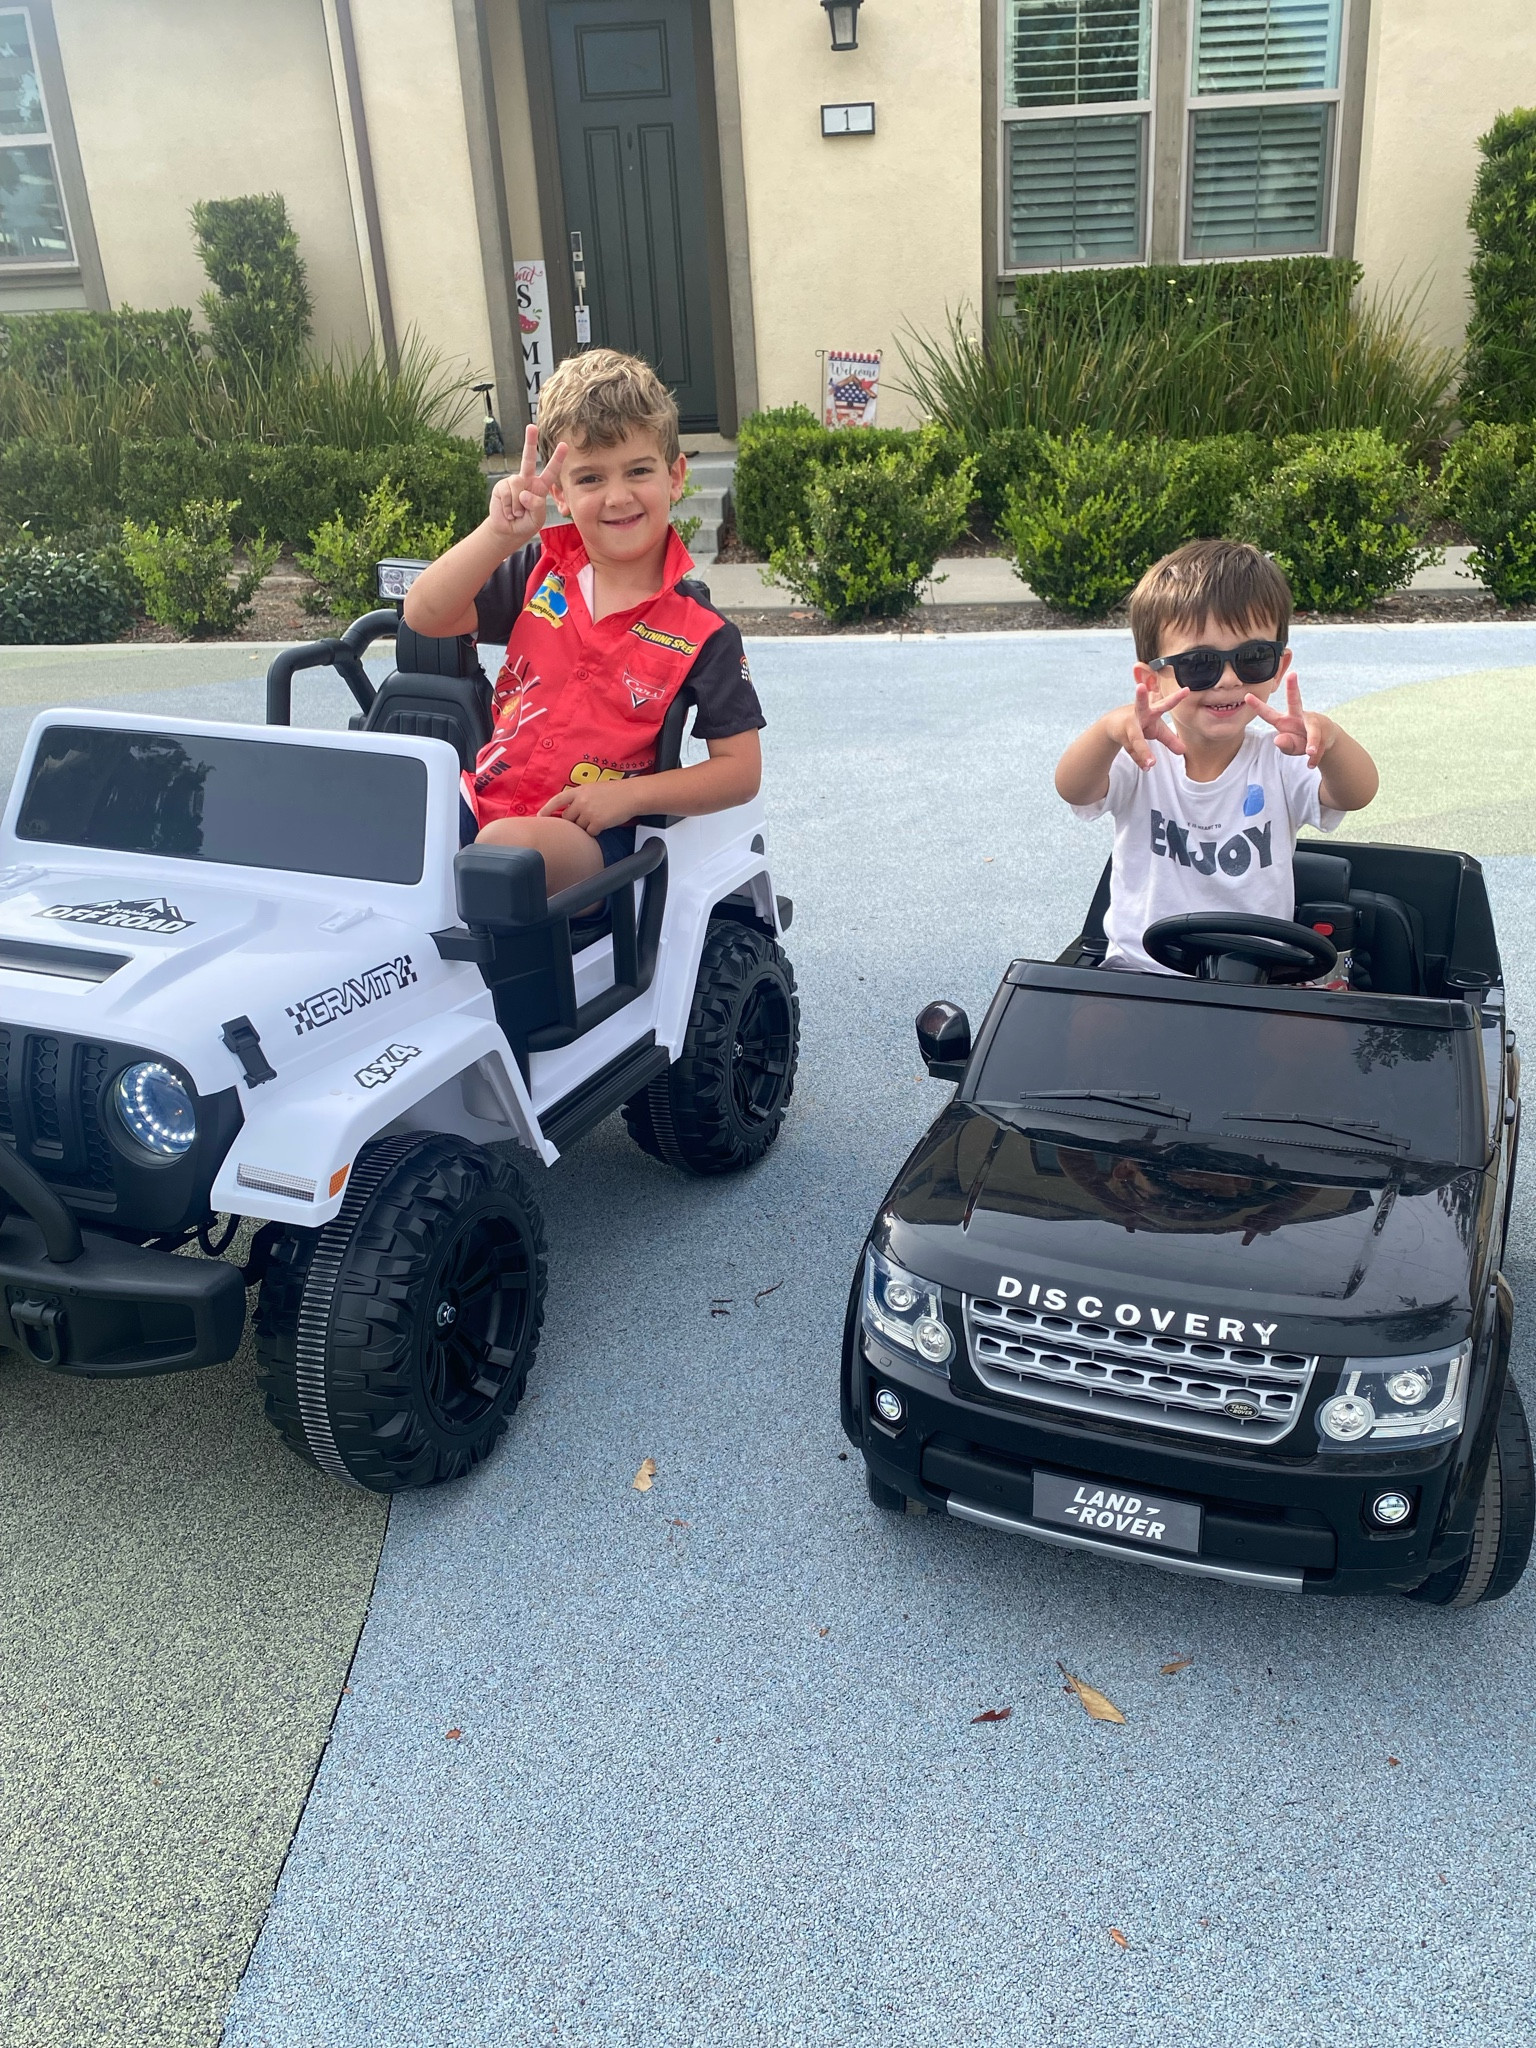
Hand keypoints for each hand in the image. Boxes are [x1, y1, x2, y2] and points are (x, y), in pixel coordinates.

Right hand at [487, 425, 567, 549]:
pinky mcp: (502, 486)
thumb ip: (536, 506)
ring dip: (518, 506)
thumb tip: (524, 493)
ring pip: (518, 488)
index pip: (550, 471)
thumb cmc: (525, 523)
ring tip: (517, 513)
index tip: (564, 445)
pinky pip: (508, 494)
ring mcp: (514, 482)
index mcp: (540, 487)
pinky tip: (509, 511)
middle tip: (531, 426)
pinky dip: (509, 507)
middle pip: (528, 459)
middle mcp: (526, 480)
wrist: (508, 531)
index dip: (557, 459)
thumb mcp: (537, 518)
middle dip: (529, 441)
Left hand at [538, 779, 637, 834]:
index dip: (546, 809)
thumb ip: (580, 797)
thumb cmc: (615, 792)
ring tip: (599, 817)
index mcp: (579, 791)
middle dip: (573, 821)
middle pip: (567, 818)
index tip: (539, 816)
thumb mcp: (593, 789)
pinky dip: (595, 831)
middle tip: (586, 818)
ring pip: (578, 827)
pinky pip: (590, 833)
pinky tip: (604, 822)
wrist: (632, 795)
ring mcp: (588, 813)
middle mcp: (581, 801)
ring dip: (586, 826)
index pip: (557, 800)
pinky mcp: (597, 823)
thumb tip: (568, 810)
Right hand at [1107, 680, 1188, 769]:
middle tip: (1140, 687)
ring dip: (1142, 751)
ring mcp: (1128, 726)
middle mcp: (1139, 714)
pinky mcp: (1122, 738)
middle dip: (1140, 696)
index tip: (1187, 690)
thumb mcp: (1156, 730)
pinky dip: (1140, 760)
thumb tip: (1183, 751)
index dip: (1176, 698)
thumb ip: (1170, 739)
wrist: (1113, 725)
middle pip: (1140, 704)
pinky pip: (1133, 751)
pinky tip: (1146, 767)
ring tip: (1151, 763)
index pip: (1166, 703)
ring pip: (1136, 738)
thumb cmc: (1140, 723)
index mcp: (1151, 710)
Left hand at [1245, 675, 1332, 767]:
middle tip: (1292, 674)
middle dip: (1293, 688)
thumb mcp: (1291, 746)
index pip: (1268, 713)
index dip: (1257, 705)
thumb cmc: (1302, 741)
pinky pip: (1320, 745)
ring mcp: (1312, 721)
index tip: (1246, 695)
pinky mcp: (1325, 729)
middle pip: (1295, 700)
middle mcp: (1298, 716)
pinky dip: (1315, 757)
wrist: (1326, 741)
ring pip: (1312, 729)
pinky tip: (1311, 764)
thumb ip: (1285, 745)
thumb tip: (1278, 739)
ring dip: (1312, 742)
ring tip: (1310, 753)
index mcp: (1284, 721)